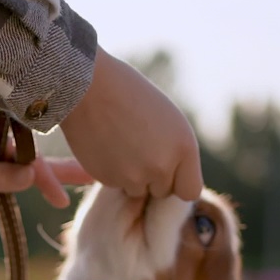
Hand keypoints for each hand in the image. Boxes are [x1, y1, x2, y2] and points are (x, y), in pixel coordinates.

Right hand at [60, 47, 203, 199]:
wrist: (90, 88)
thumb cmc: (131, 95)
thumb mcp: (169, 121)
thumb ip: (176, 154)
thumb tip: (173, 184)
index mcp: (184, 147)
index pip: (190, 191)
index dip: (178, 182)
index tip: (169, 171)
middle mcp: (161, 167)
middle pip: (162, 192)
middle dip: (153, 178)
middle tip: (138, 148)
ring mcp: (133, 176)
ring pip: (137, 191)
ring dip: (131, 176)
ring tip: (121, 144)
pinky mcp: (108, 180)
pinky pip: (115, 185)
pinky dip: (112, 171)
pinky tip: (107, 146)